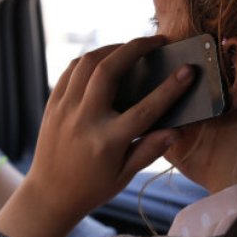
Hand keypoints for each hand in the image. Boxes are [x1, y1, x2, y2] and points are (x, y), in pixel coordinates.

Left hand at [0, 35, 194, 236]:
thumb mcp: (124, 176)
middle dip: (135, 47)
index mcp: (107, 141)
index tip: (187, 70)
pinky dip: (89, 60)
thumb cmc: (90, 188)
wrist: (48, 195)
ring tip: (130, 48)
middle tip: (156, 41)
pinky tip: (103, 60)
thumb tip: (175, 130)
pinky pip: (70, 71)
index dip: (171, 88)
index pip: (146, 109)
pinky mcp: (52, 105)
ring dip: (111, 48)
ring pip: (87, 63)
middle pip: (109, 69)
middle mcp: (84, 120)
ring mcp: (65, 109)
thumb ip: (149, 150)